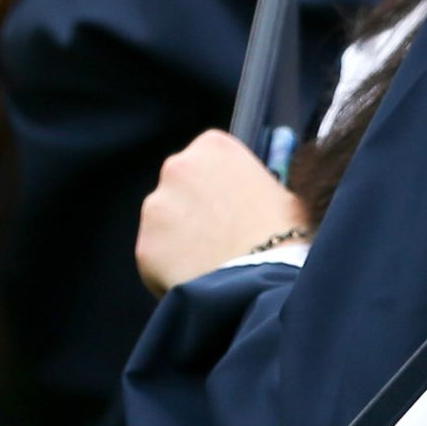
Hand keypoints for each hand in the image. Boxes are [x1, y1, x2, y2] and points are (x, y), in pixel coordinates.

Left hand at [134, 130, 306, 294]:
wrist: (262, 279)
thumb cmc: (283, 233)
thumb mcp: (280, 193)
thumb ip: (252, 185)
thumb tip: (250, 197)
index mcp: (213, 146)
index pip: (208, 156)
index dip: (221, 182)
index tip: (234, 202)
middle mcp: (177, 167)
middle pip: (180, 184)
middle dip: (195, 205)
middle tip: (222, 231)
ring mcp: (155, 206)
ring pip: (165, 221)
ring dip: (181, 235)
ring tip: (213, 258)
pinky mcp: (143, 245)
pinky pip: (157, 255)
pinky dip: (172, 266)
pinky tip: (199, 276)